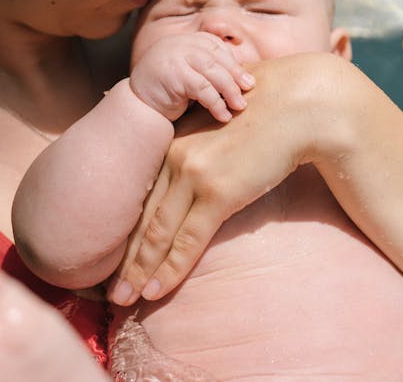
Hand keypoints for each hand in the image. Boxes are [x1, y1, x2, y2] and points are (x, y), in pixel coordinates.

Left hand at [108, 54, 328, 305]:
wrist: (295, 105)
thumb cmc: (263, 114)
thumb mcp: (216, 127)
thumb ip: (197, 148)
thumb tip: (192, 179)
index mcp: (171, 142)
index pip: (140, 195)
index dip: (125, 229)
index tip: (114, 254)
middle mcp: (174, 157)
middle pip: (141, 216)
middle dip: (123, 257)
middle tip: (108, 289)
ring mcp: (193, 174)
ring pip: (156, 233)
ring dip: (138, 270)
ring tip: (123, 298)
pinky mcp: (218, 192)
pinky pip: (187, 240)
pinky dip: (169, 269)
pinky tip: (155, 290)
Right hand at [130, 32, 254, 121]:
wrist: (138, 109)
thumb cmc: (166, 93)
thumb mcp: (186, 72)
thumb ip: (205, 66)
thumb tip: (241, 74)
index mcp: (183, 40)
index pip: (214, 45)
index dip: (232, 61)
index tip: (246, 78)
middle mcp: (178, 44)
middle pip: (216, 57)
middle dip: (235, 74)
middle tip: (249, 89)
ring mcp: (175, 57)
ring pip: (213, 72)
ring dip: (229, 90)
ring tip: (240, 106)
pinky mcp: (174, 75)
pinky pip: (203, 89)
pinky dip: (217, 103)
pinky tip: (223, 115)